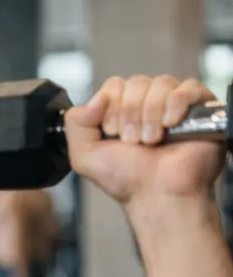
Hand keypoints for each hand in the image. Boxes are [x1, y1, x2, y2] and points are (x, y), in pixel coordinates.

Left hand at [63, 75, 225, 206]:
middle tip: (132, 141)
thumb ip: (76, 123)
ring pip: (160, 83)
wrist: (157, 194)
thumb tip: (96, 98)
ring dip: (151, 114)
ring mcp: (174, 104)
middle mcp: (147, 104)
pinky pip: (188, 87)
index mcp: (121, 110)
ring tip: (151, 140)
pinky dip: (175, 104)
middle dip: (130, 113)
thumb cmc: (126, 178)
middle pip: (136, 82)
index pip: (114, 85)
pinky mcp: (200, 108)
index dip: (111, 106)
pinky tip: (170, 125)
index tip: (113, 133)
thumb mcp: (84, 155)